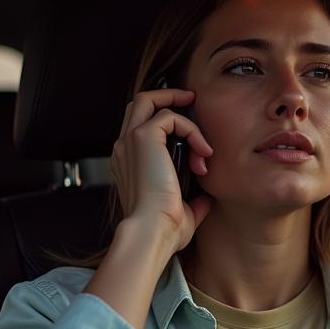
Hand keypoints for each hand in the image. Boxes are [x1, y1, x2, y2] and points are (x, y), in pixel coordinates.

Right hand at [110, 87, 213, 251]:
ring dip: (177, 103)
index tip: (190, 131)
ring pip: (148, 100)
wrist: (153, 232)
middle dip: (166, 96)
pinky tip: (203, 152)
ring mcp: (130, 141)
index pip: (139, 128)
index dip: (164, 122)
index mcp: (129, 165)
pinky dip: (191, 130)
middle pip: (138, 104)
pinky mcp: (143, 138)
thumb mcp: (180, 212)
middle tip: (190, 100)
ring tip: (199, 119)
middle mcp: (124, 149)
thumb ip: (190, 201)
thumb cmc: (163, 229)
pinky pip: (170, 116)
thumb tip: (204, 198)